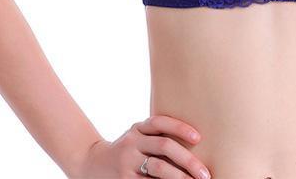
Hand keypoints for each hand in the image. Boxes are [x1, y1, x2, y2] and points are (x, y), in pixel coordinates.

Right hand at [68, 115, 211, 178]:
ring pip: (158, 169)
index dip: (180, 128)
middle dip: (188, 160)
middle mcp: (132, 142)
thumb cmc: (126, 149)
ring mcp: (127, 163)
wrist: (91, 164)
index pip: (161, 123)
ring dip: (179, 177)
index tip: (199, 138)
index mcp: (138, 129)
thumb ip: (157, 136)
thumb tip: (195, 143)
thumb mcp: (137, 136)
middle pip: (164, 146)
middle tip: (205, 174)